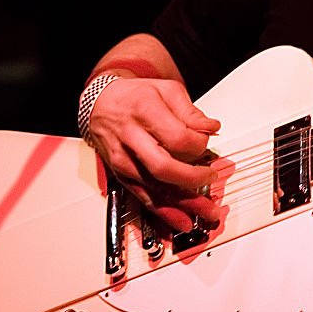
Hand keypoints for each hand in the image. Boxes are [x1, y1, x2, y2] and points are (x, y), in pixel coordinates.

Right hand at [87, 78, 221, 231]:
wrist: (101, 105)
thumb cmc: (135, 97)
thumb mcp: (166, 90)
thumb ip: (190, 111)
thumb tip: (211, 128)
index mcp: (145, 113)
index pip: (177, 138)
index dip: (198, 145)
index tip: (207, 143)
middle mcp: (131, 139)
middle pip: (163, 167)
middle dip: (192, 179)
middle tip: (211, 178)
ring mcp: (124, 160)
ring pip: (154, 187)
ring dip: (182, 204)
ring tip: (206, 212)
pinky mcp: (122, 175)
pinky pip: (144, 197)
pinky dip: (164, 212)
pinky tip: (181, 221)